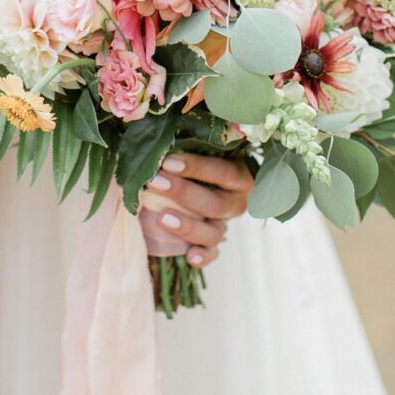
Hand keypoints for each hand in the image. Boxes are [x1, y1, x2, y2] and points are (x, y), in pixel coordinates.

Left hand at [139, 152, 254, 268]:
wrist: (186, 188)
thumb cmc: (186, 165)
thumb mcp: (192, 153)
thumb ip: (186, 147)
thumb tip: (170, 137)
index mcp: (238, 176)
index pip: (224, 172)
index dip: (197, 168)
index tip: (167, 162)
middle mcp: (236, 202)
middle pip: (216, 204)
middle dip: (184, 193)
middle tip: (155, 182)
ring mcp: (224, 224)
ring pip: (214, 232)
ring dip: (188, 226)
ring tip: (160, 217)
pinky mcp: (213, 245)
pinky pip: (213, 255)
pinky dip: (203, 257)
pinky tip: (189, 257)